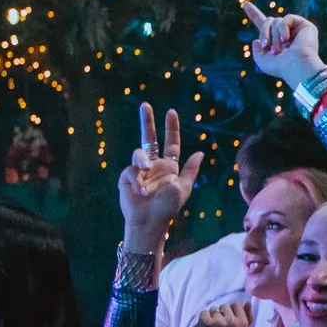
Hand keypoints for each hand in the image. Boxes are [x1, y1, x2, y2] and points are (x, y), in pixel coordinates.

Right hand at [119, 102, 205, 250]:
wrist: (149, 222)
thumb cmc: (167, 208)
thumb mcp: (183, 188)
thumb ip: (190, 170)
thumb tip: (200, 153)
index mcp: (168, 167)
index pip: (170, 143)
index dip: (171, 128)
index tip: (171, 112)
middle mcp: (153, 165)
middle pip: (149, 138)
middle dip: (147, 122)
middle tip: (145, 105)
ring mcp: (139, 170)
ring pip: (139, 154)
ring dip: (142, 162)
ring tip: (145, 175)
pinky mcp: (127, 177)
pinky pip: (131, 170)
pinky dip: (137, 180)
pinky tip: (141, 192)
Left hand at [181, 299, 253, 326]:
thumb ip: (248, 319)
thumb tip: (248, 302)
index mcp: (243, 325)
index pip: (237, 304)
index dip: (231, 312)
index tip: (228, 324)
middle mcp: (232, 322)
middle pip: (225, 306)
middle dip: (221, 315)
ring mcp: (218, 322)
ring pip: (214, 309)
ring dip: (212, 317)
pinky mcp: (206, 322)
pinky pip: (204, 312)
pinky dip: (203, 320)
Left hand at [241, 0, 324, 83]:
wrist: (296, 67)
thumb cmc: (281, 67)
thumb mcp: (262, 61)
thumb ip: (256, 52)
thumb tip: (256, 40)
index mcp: (276, 41)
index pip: (264, 25)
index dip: (254, 14)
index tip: (245, 3)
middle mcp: (286, 34)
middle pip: (268, 21)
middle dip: (264, 32)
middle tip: (265, 45)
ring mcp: (296, 30)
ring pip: (276, 20)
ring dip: (274, 34)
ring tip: (279, 47)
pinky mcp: (305, 26)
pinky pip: (287, 18)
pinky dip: (284, 28)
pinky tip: (287, 39)